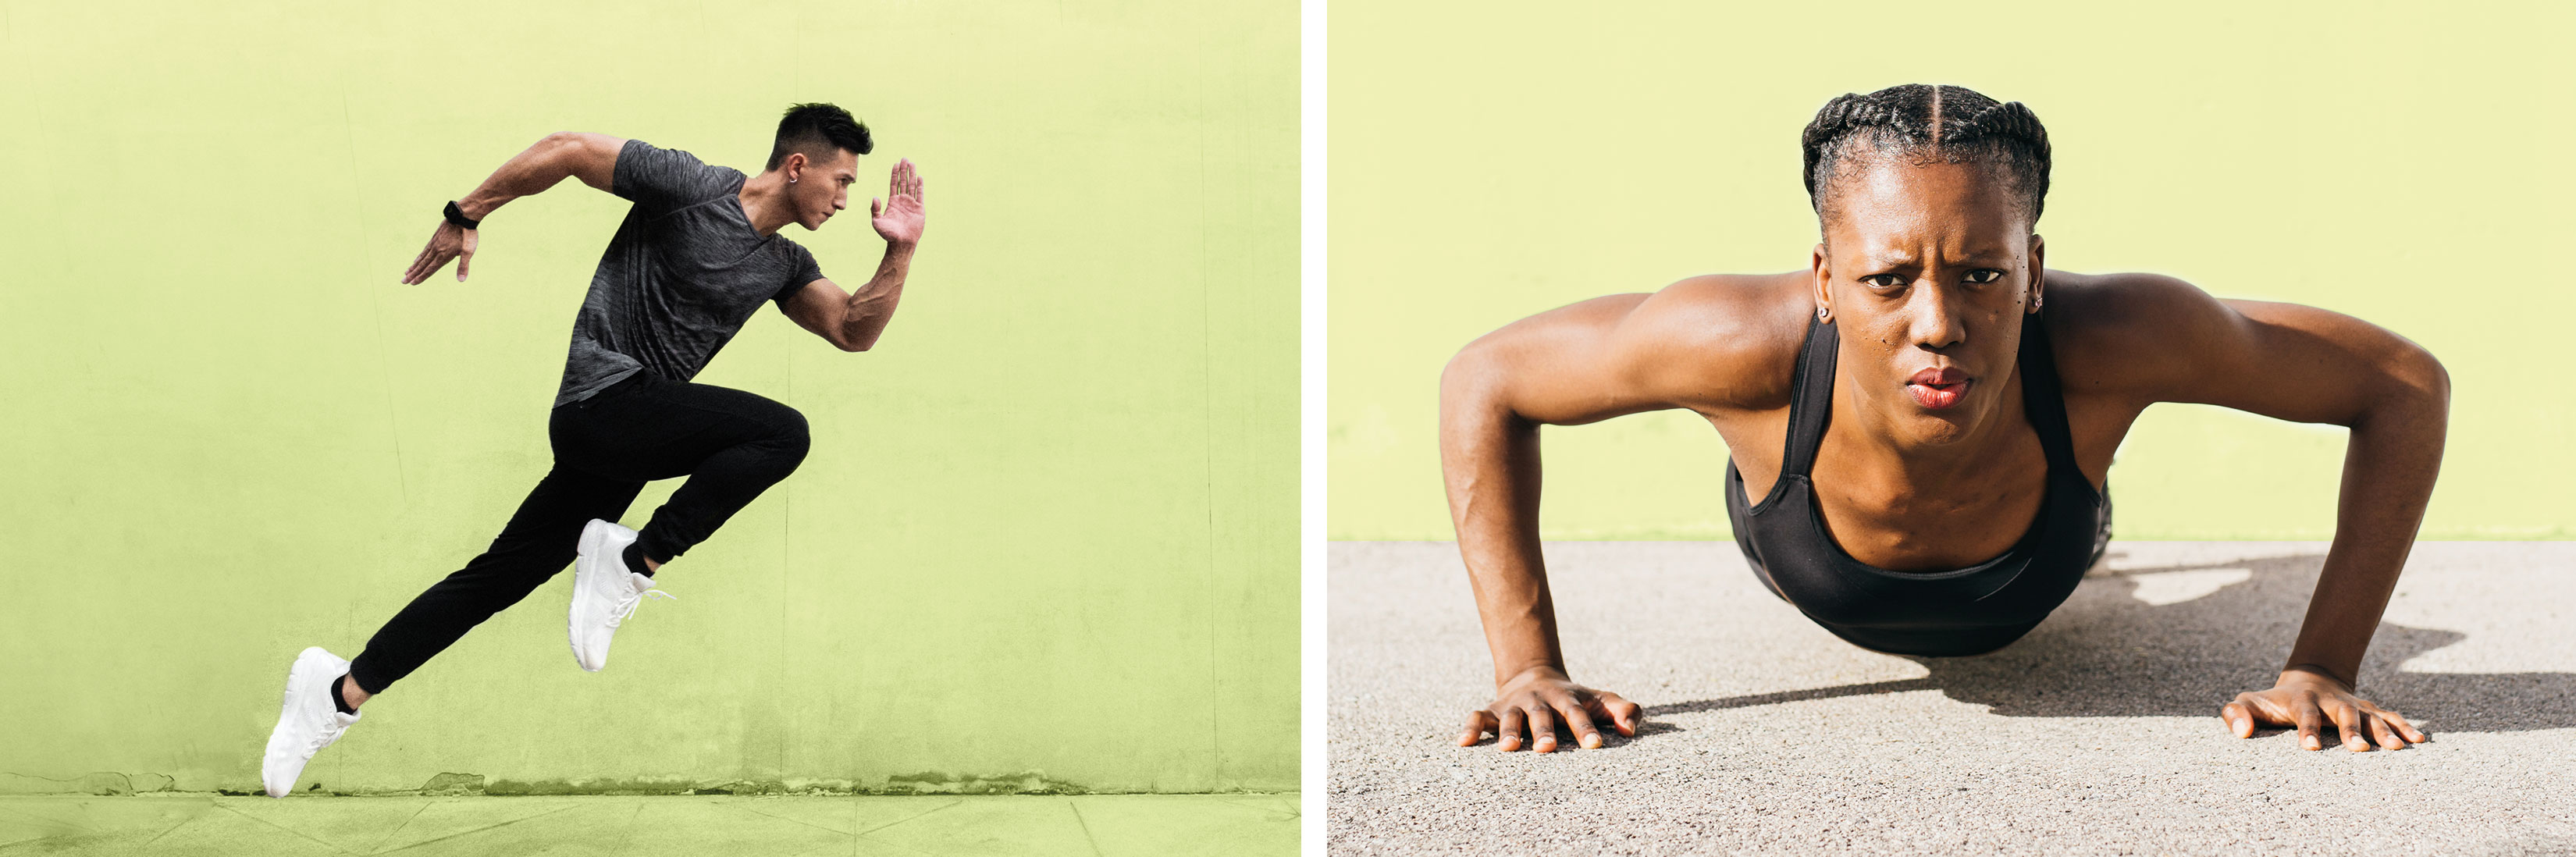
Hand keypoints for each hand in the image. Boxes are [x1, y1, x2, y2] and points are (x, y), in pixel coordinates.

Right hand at [401, 220, 476, 283]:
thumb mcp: (469, 251)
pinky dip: (419, 256)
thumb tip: (461, 280)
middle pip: (422, 265)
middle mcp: (436, 250)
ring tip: (406, 272)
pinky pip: (424, 250)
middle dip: (413, 274)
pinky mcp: (435, 237)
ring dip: (414, 266)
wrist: (462, 216)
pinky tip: (417, 259)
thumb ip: (463, 266)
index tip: (412, 283)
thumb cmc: (468, 234)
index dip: (421, 277)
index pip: (430, 269)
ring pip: (422, 257)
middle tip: (403, 281)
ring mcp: (434, 243)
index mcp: (443, 255)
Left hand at [870, 158, 924, 246]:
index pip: (894, 184)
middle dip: (904, 170)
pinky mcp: (919, 209)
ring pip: (912, 185)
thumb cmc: (888, 234)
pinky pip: (920, 195)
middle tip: (905, 159)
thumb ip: (875, 209)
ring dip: (912, 174)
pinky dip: (920, 186)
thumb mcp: (877, 221)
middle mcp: (902, 201)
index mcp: (893, 202)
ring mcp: (911, 204)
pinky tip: (920, 177)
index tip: (896, 164)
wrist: (901, 243)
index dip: (895, 174)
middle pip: (903, 181)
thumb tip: (875, 197)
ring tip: (912, 163)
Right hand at [1457, 666, 1641, 751]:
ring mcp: (1513, 706)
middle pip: (1541, 715)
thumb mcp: (1600, 700)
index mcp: (1565, 699)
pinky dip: (1470, 728)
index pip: (1577, 713)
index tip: (1594, 746)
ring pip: (1510, 717)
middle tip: (1547, 749)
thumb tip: (1630, 730)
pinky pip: (1478, 717)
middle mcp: (1538, 701)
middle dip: (1543, 731)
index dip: (1585, 728)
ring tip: (1509, 748)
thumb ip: (1623, 710)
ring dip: (1509, 731)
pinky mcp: (1492, 711)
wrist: (1534, 676)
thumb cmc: (1574, 699)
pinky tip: (1463, 743)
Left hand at [2222, 665, 2429, 750]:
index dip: (2308, 729)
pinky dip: (2403, 726)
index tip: (2311, 748)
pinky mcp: (2368, 709)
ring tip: (2396, 749)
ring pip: (2370, 716)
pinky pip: (2388, 716)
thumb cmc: (2273, 701)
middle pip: (2344, 713)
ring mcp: (2353, 704)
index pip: (2304, 714)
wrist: (2308, 678)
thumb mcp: (2249, 701)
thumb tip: (2241, 731)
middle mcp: (2331, 701)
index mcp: (2302, 700)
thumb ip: (2237, 713)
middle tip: (2360, 749)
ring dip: (2384, 731)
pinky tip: (2418, 740)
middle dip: (2351, 730)